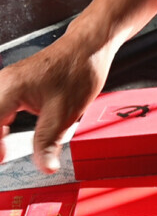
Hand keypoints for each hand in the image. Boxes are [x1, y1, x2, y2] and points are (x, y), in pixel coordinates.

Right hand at [0, 26, 111, 172]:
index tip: (2, 161)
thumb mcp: (64, 113)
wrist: (88, 47)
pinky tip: (4, 137)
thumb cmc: (79, 71)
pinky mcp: (13, 85)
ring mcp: (6, 83)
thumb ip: (48, 142)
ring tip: (3, 152)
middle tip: (3, 157)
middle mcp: (2, 84)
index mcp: (9, 90)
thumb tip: (46, 167)